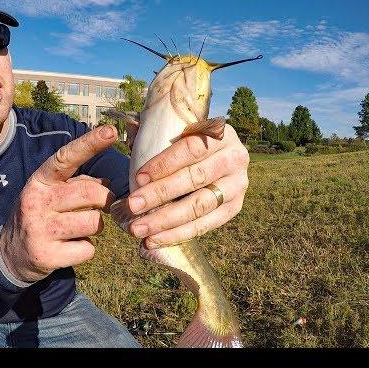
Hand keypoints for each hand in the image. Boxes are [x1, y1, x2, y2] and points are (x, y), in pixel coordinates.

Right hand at [0, 125, 117, 282]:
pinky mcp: (47, 256)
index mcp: (40, 181)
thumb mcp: (51, 193)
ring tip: (80, 228)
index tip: (110, 131)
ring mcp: (40, 230)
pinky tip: (70, 247)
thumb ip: (79, 183)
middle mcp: (37, 202)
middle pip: (91, 193)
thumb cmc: (42, 215)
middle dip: (106, 199)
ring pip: (94, 223)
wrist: (11, 254)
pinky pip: (88, 249)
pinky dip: (86, 249)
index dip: (89, 144)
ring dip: (96, 226)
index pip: (66, 158)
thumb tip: (109, 182)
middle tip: (102, 205)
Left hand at [126, 123, 249, 247]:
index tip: (138, 177)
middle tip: (132, 205)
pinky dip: (178, 234)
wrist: (213, 157)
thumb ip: (154, 130)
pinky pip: (205, 225)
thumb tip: (130, 136)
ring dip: (166, 220)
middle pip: (194, 179)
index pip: (190, 149)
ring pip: (199, 206)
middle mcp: (235, 158)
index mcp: (220, 134)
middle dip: (160, 194)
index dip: (164, 164)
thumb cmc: (184, 143)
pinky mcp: (234, 208)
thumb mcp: (175, 128)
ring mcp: (238, 185)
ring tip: (138, 228)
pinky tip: (154, 239)